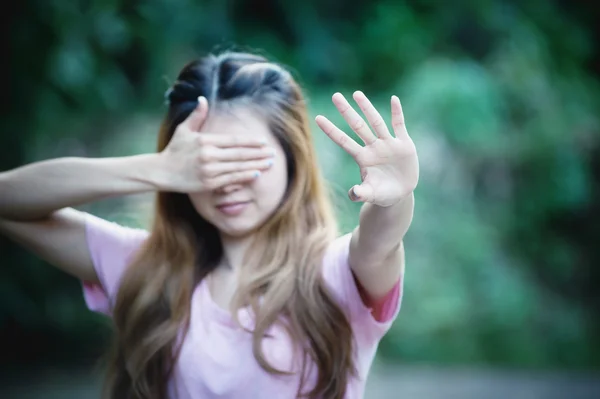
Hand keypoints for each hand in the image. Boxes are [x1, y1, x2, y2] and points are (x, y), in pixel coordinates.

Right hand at [158, 97, 274, 192]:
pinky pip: (231, 180)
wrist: (161, 172)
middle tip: (273, 152)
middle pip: (240, 154)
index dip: (251, 142)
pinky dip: (245, 177)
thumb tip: (203, 99)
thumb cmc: (174, 150)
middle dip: (259, 153)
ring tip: (270, 163)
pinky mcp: (208, 183)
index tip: (264, 142)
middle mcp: (209, 155)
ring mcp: (209, 170)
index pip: (234, 141)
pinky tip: (256, 174)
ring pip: (238, 167)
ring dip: (256, 165)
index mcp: (205, 141)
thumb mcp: (184, 130)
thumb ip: (196, 115)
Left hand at [315, 91, 418, 206]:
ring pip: (376, 122)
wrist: (401, 194)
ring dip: (367, 108)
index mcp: (363, 158)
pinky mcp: (404, 144)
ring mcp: (388, 144)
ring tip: (357, 94)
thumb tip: (353, 194)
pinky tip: (394, 99)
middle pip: (358, 126)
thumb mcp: (372, 194)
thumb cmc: (382, 195)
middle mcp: (373, 147)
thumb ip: (361, 193)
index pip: (344, 141)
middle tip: (335, 96)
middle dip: (347, 111)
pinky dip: (397, 112)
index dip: (331, 130)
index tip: (318, 118)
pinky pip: (399, 125)